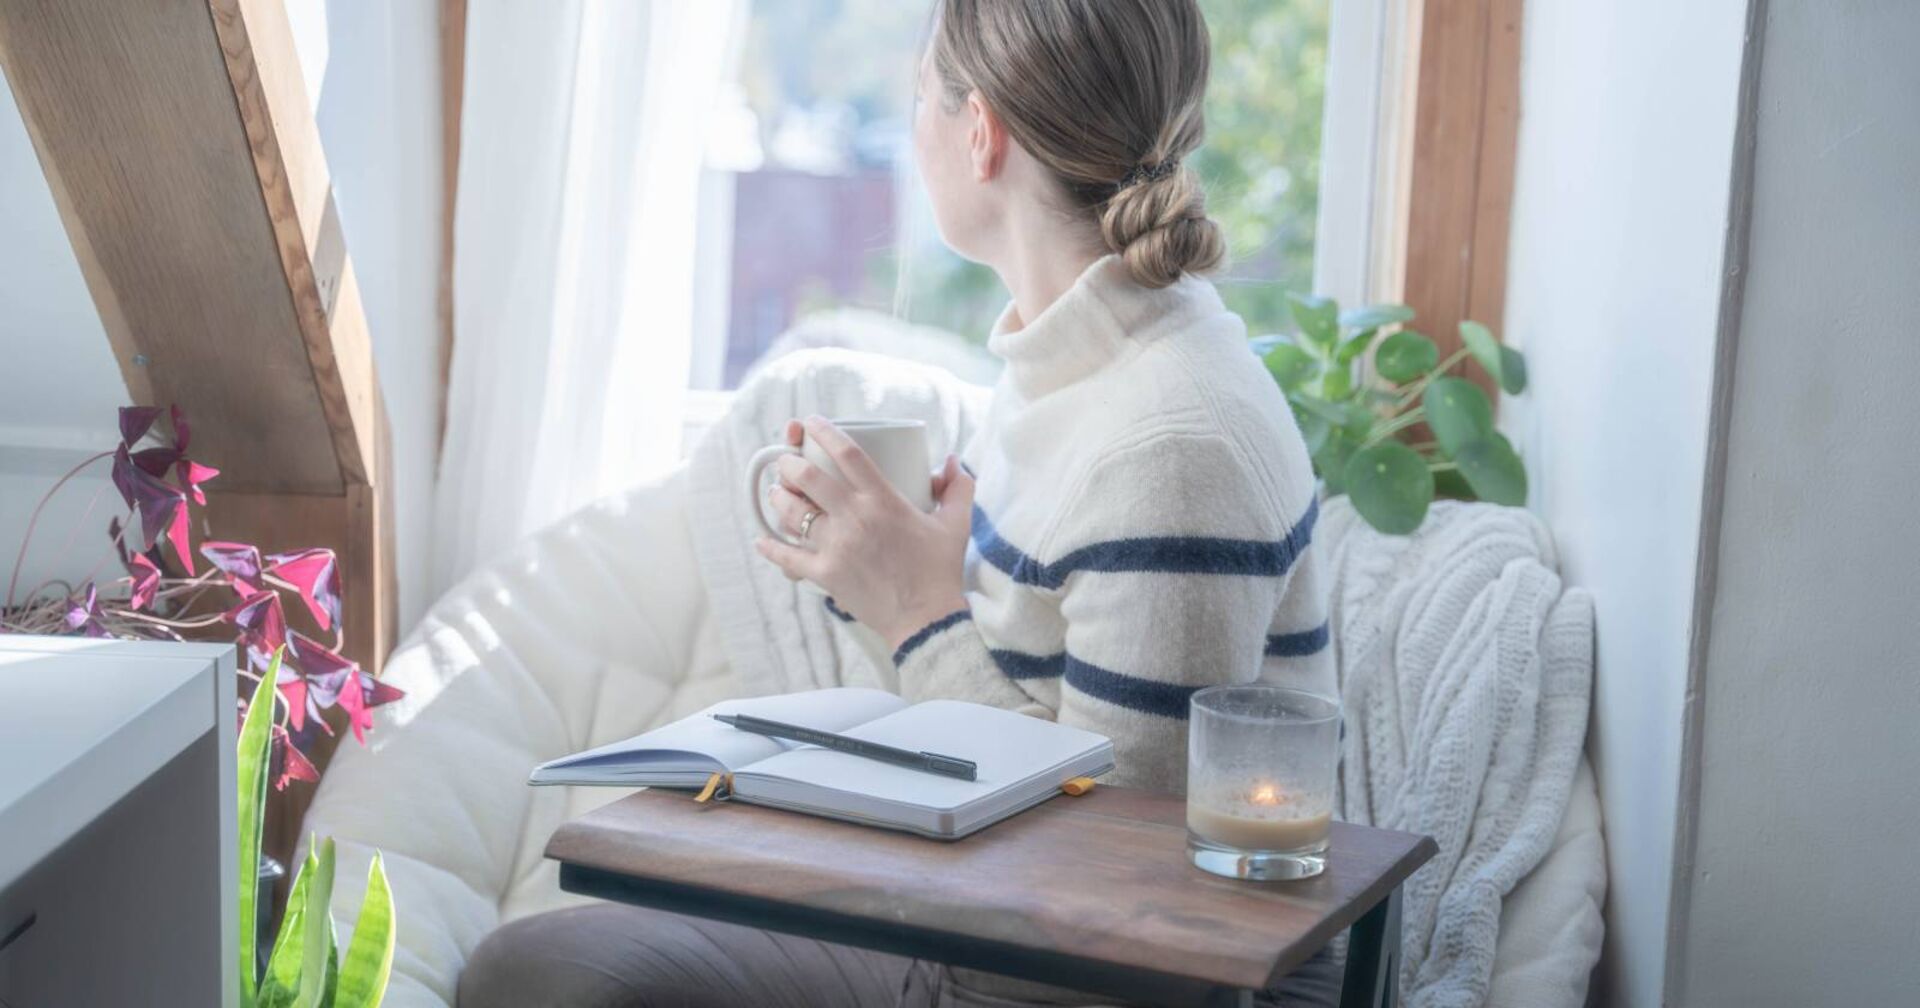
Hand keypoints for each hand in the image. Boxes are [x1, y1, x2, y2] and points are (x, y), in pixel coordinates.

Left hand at [756, 416, 971, 649]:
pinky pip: (788, 556)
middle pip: (809, 477)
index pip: (847, 453)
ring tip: (776, 492)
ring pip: (793, 512)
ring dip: (779, 497)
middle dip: (790, 462)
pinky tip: (761, 540)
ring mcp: (837, 546)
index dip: (824, 432)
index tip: (811, 422)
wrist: (926, 620)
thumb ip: (958, 487)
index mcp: (883, 500)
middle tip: (786, 460)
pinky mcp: (825, 574)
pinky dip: (771, 547)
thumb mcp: (955, 524)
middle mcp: (855, 518)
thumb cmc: (940, 570)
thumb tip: (951, 461)